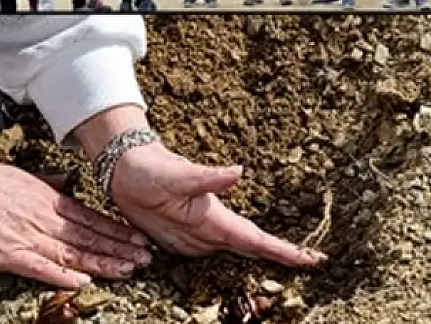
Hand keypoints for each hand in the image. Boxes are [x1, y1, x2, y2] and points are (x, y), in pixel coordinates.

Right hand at [0, 155, 151, 287]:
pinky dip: (63, 276)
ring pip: (72, 253)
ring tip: (128, 271)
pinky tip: (83, 282)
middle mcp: (43, 218)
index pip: (90, 218)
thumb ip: (46, 183)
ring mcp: (28, 237)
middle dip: (120, 249)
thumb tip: (65, 181)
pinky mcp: (9, 255)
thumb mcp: (19, 175)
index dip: (117, 230)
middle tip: (146, 258)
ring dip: (102, 263)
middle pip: (89, 237)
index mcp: (46, 199)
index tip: (139, 238)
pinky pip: (41, 268)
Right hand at [110, 142, 325, 266]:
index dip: (283, 252)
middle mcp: (202, 237)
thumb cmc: (146, 172)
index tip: (311, 259)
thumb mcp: (177, 172)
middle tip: (310, 259)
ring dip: (259, 250)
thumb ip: (209, 177)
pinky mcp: (186, 233)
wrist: (119, 172)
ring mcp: (192, 239)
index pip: (254, 242)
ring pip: (234, 248)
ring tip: (287, 251)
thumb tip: (237, 172)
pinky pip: (220, 243)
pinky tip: (248, 241)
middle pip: (249, 250)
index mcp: (206, 223)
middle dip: (278, 255)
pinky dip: (239, 243)